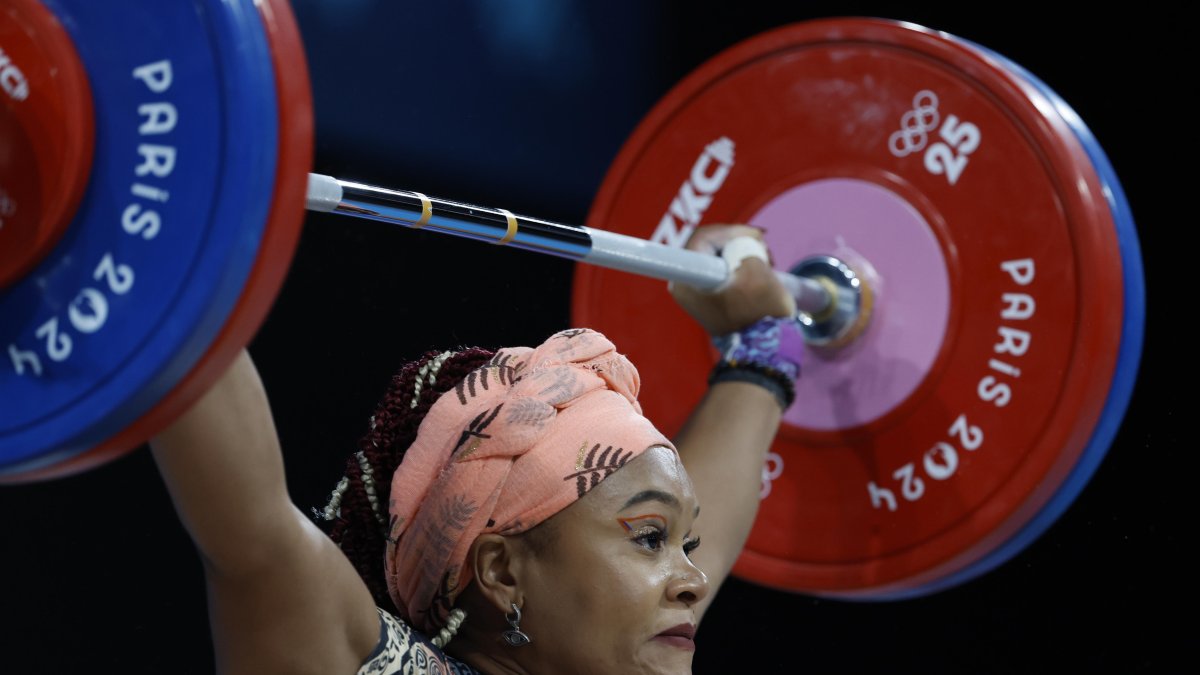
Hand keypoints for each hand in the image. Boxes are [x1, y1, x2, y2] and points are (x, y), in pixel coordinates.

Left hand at [668, 224, 795, 336]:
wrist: (763, 349)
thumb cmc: (759, 313)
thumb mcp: (757, 271)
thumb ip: (745, 245)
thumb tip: (741, 241)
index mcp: (688, 280)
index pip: (703, 237)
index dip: (730, 231)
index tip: (753, 237)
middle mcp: (683, 284)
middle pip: (709, 244)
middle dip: (739, 241)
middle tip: (763, 248)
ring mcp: (693, 291)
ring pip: (717, 254)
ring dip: (742, 252)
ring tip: (765, 262)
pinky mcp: (706, 296)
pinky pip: (720, 268)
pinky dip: (739, 264)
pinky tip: (757, 269)